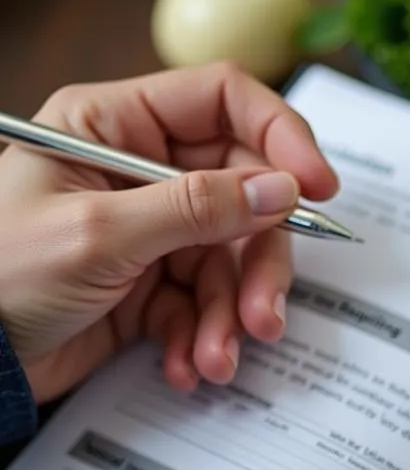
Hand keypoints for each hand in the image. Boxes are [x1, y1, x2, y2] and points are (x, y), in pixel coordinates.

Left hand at [0, 63, 337, 403]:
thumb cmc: (0, 276)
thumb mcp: (102, 232)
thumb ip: (197, 208)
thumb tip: (280, 190)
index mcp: (116, 127)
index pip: (223, 103)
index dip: (280, 138)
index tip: (318, 188)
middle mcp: (143, 174)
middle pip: (244, 197)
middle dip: (258, 264)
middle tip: (263, 313)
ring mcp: (152, 233)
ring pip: (231, 262)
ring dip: (231, 317)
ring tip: (215, 357)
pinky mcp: (155, 287)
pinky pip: (207, 307)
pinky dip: (203, 340)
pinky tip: (185, 365)